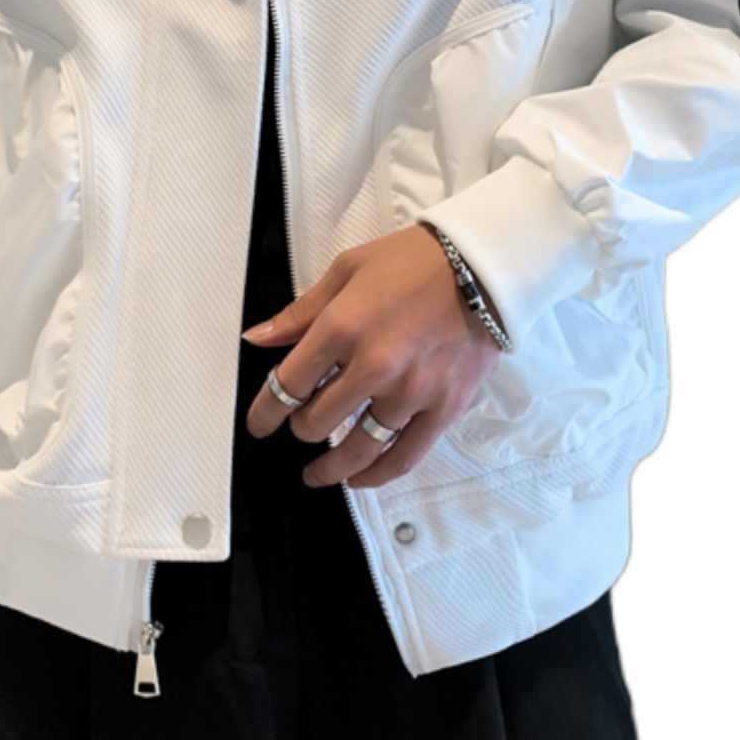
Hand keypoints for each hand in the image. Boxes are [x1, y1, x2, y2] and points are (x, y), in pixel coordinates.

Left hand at [242, 223, 503, 489]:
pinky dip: (377, 474)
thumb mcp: (347, 270)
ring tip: (317, 474)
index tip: (260, 422)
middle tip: (301, 425)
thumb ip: (300, 312)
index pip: (288, 385)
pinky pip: (405, 456)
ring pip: (358, 449)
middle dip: (301, 427)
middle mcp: (373, 366)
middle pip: (317, 421)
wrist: (483, 266)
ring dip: (331, 467)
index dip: (265, 410)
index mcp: (342, 327)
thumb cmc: (413, 261)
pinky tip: (359, 478)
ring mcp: (411, 392)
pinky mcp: (444, 408)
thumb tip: (257, 339)